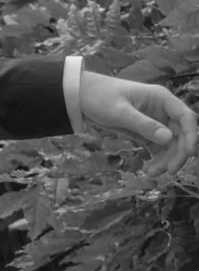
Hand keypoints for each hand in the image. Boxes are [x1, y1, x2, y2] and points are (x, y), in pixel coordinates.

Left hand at [78, 69, 198, 172]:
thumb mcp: (121, 112)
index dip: (192, 135)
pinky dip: (157, 159)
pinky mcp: (146, 132)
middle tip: (169, 171)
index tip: (189, 154)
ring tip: (152, 174)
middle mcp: (163, 110)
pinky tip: (150, 170)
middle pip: (181, 134)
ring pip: (171, 144)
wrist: (82, 97)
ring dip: (167, 159)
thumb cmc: (101, 98)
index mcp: (162, 99)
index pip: (186, 117)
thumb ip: (144, 125)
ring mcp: (156, 122)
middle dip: (178, 153)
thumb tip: (168, 138)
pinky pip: (158, 147)